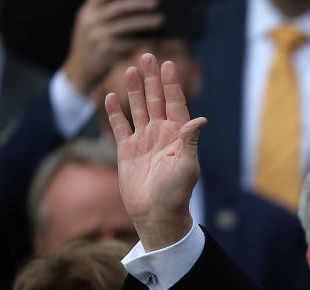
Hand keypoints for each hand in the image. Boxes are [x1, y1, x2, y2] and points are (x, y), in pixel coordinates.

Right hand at [63, 0, 162, 94]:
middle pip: (118, 8)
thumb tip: (140, 8)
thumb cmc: (94, 44)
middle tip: (157, 3)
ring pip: (126, 26)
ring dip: (145, 22)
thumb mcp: (93, 25)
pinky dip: (142, 41)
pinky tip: (154, 40)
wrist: (80, 70)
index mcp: (88, 11)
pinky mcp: (106, 52)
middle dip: (138, 5)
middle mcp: (91, 21)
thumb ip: (108, 15)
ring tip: (160, 20)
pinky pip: (129, 45)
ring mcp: (98, 37)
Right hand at [105, 53, 205, 250]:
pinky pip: (120, 127)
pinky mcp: (127, 151)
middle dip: (152, 79)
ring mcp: (144, 142)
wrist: (157, 214)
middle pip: (156, 100)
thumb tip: (200, 119)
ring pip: (137, 109)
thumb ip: (190, 142)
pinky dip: (114, 113)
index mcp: (178, 136)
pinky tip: (109, 96)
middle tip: (147, 55)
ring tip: (129, 69)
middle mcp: (161, 135)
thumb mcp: (187, 167)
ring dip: (133, 90)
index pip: (175, 104)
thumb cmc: (176, 194)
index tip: (168, 64)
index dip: (171, 84)